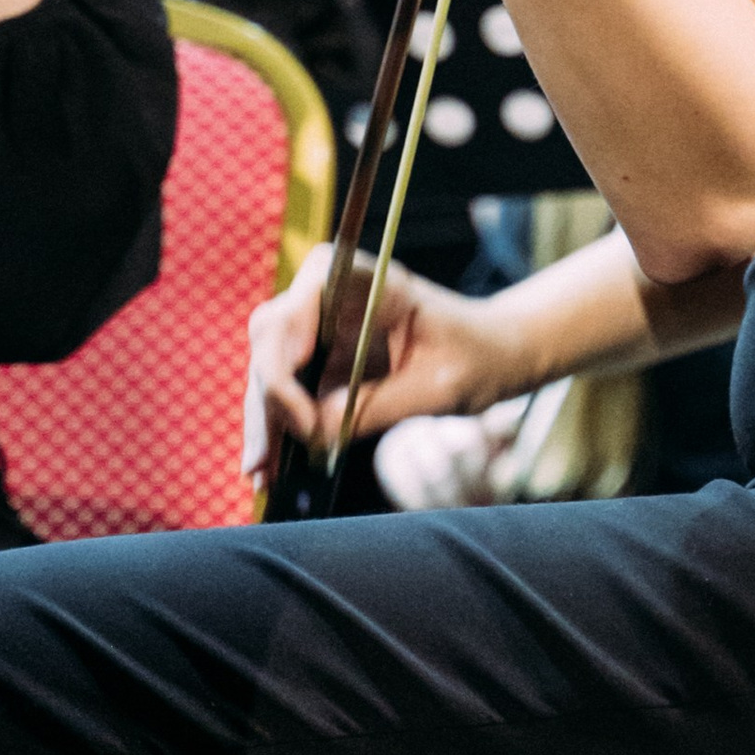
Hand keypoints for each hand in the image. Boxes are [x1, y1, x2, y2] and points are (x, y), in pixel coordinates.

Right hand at [244, 247, 526, 477]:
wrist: (493, 353)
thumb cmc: (475, 355)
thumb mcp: (436, 387)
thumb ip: (376, 407)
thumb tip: (312, 434)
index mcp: (355, 278)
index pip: (288, 320)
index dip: (283, 375)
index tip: (306, 426)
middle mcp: (325, 292)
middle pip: (268, 346)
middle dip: (265, 408)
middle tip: (263, 466)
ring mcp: (318, 323)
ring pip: (268, 371)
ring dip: (264, 424)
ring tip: (262, 476)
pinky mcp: (321, 355)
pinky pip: (286, 390)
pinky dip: (279, 427)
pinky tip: (272, 467)